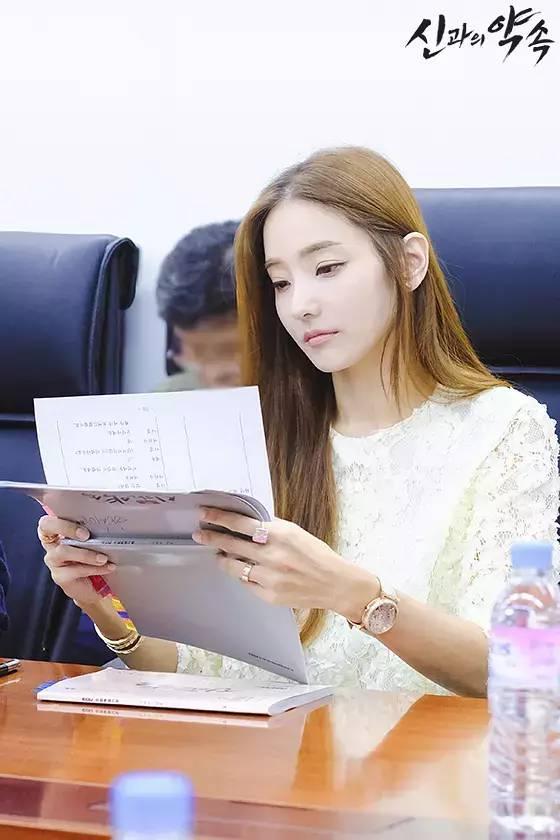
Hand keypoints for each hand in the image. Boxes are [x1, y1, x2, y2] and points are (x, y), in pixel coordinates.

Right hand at [38, 515, 115, 605]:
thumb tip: (107, 522)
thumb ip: (91, 531)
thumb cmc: (91, 556)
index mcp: (57, 531)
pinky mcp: (60, 576)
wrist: (91, 585)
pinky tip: (107, 567)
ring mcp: (53, 560)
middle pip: (47, 527)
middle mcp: (51, 544)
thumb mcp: (91, 541)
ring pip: (63, 551)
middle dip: (67, 528)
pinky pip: (76, 570)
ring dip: (85, 554)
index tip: (81, 527)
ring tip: (103, 558)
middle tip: (86, 535)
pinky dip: (94, 568)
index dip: (60, 521)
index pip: (48, 520)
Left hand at [193, 507, 379, 620]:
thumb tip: (245, 521)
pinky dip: (242, 575)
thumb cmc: (316, 555)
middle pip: (231, 544)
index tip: (205, 513)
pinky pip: (246, 583)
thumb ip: (270, 527)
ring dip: (223, 559)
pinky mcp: (269, 595)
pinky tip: (241, 571)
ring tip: (219, 555)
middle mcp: (272, 555)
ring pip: (234, 567)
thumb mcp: (295, 532)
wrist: (334, 583)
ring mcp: (269, 578)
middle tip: (200, 534)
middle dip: (212, 538)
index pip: (240, 523)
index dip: (219, 517)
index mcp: (279, 534)